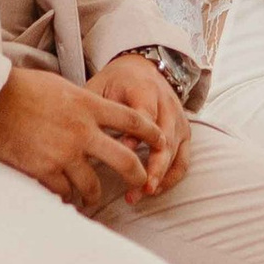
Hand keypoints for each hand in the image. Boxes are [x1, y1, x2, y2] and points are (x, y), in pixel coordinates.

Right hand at [0, 64, 160, 212]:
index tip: (161, 141)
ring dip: (94, 194)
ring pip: (93, 185)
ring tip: (91, 198)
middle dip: (137, 175)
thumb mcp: (60, 87)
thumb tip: (93, 111)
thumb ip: (82, 102)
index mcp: (89, 106)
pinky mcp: (44, 170)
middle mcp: (82, 131)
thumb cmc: (20, 88)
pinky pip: (64, 192)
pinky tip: (64, 198)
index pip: (133, 120)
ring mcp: (64, 153)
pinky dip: (65, 197)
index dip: (152, 133)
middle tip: (140, 183)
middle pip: (125, 160)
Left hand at [88, 53, 190, 201]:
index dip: (136, 136)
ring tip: (141, 194)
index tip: (122, 152)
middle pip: (165, 139)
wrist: (143, 69)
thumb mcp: (101, 85)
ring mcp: (178, 120)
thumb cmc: (117, 82)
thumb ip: (93, 108)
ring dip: (160, 176)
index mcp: (145, 90)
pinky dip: (171, 178)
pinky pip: (183, 160)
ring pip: (175, 153)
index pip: (144, 116)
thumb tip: (79, 136)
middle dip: (153, 167)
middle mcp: (167, 105)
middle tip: (136, 187)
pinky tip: (153, 191)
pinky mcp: (184, 133)